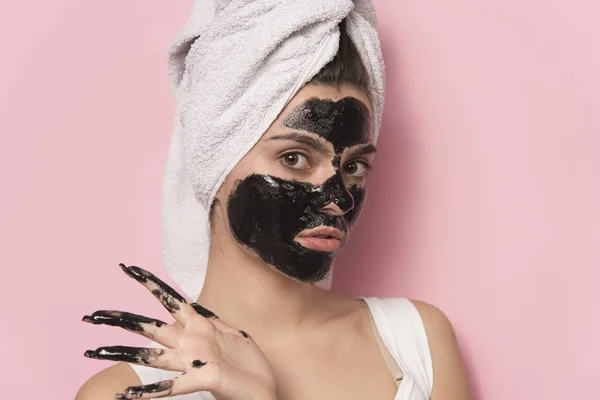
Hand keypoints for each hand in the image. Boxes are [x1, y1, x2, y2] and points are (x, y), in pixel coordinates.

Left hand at [83, 263, 276, 399]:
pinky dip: (148, 392)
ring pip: (151, 354)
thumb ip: (210, 322)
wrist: (264, 391)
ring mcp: (196, 359)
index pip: (169, 298)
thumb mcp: (229, 334)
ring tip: (92, 353)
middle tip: (92, 315)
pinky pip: (170, 387)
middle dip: (120, 319)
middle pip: (149, 325)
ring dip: (121, 354)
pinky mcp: (204, 378)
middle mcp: (193, 340)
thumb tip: (195, 307)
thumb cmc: (247, 364)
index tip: (129, 269)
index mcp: (200, 326)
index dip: (149, 283)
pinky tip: (126, 396)